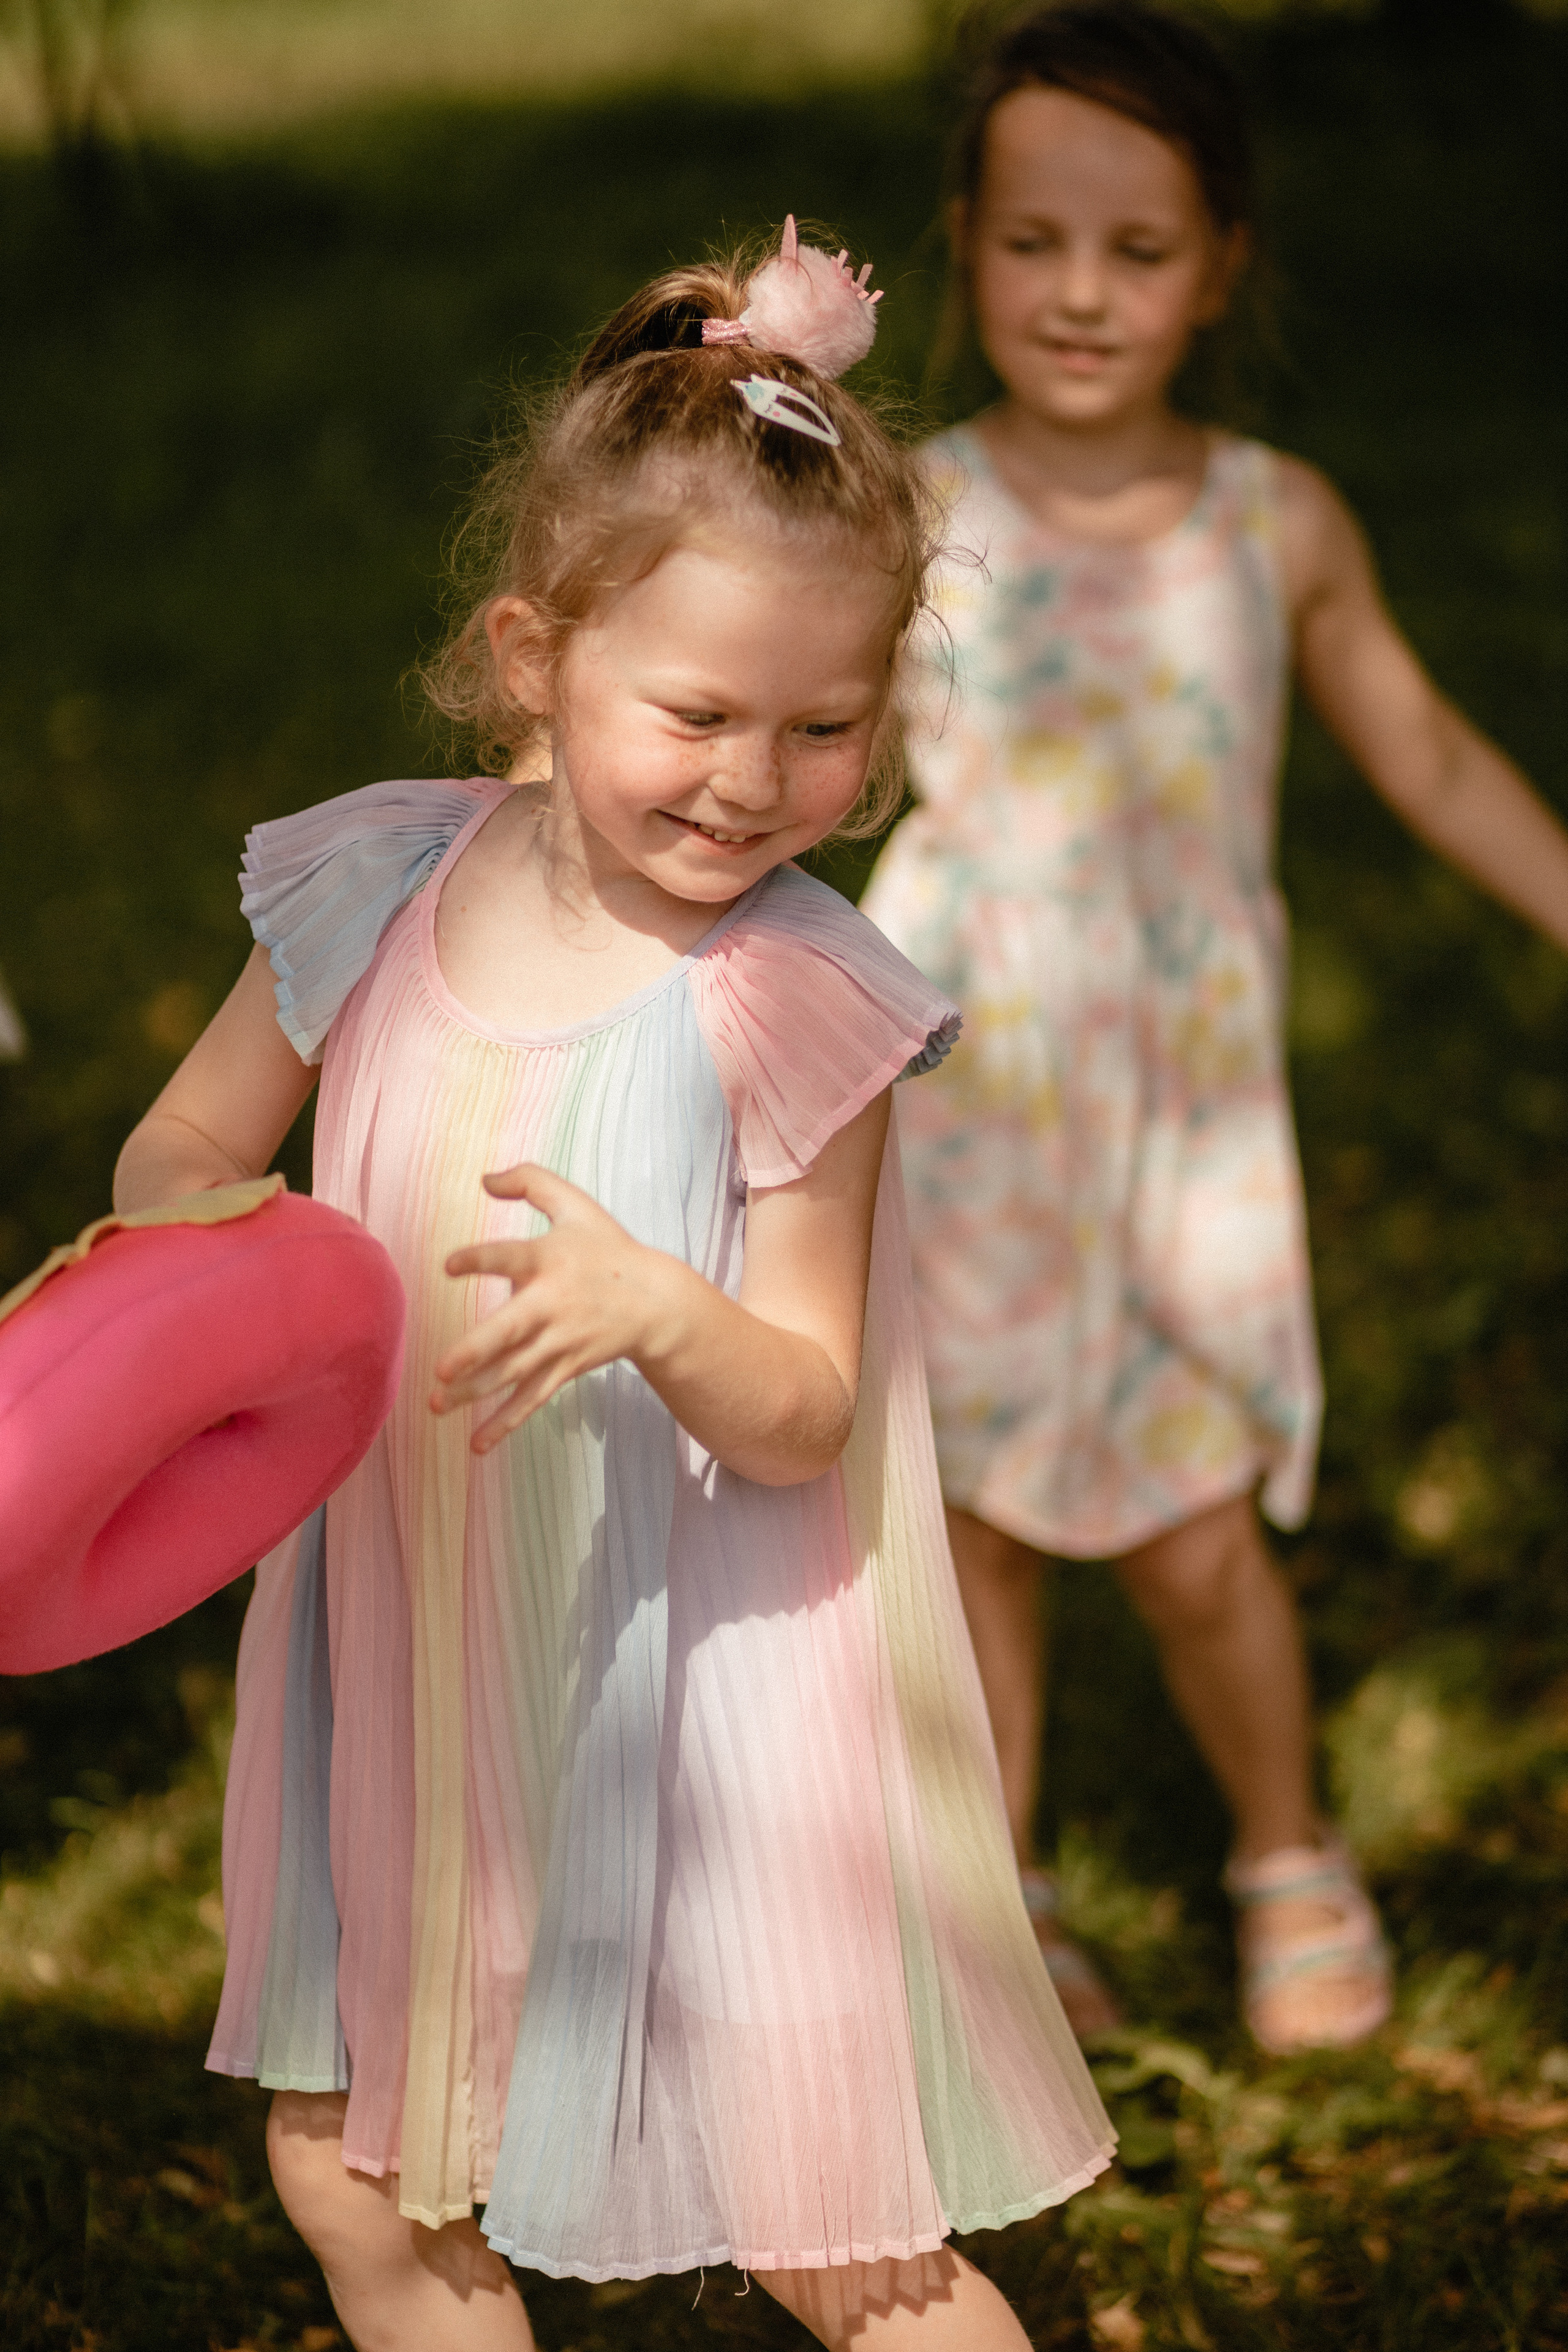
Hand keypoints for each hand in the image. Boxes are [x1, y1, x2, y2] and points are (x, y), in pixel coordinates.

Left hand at [431, 1164, 667, 1453]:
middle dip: (477, 1351)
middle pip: (511, 1331)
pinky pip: (532, 1398)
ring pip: (514, 1372)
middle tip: (443, 1369)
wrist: (657, 1302)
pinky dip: (506, 1422)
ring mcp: (560, 1342)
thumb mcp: (575, 1205)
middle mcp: (552, 1304)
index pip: (510, 1258)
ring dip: (476, 1392)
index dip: (480, 1260)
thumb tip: (484, 1178)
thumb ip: (530, 1181)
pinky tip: (476, 1444)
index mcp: (550, 1260)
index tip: (450, 1266)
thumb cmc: (607, 1248)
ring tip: (437, 1407)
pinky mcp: (566, 1368)